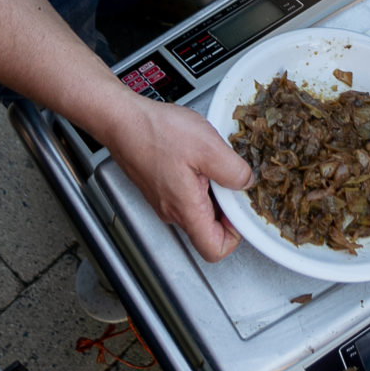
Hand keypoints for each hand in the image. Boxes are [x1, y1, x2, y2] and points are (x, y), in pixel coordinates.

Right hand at [108, 99, 252, 260]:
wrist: (123, 120)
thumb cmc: (155, 133)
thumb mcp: (208, 147)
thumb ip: (234, 171)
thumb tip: (246, 184)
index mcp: (186, 209)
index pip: (214, 250)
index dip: (234, 235)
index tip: (240, 209)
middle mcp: (173, 212)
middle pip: (209, 230)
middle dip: (226, 207)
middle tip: (229, 176)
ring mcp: (164, 201)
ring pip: (198, 210)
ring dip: (212, 190)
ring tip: (211, 162)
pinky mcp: (160, 188)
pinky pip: (186, 195)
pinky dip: (199, 180)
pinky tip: (197, 156)